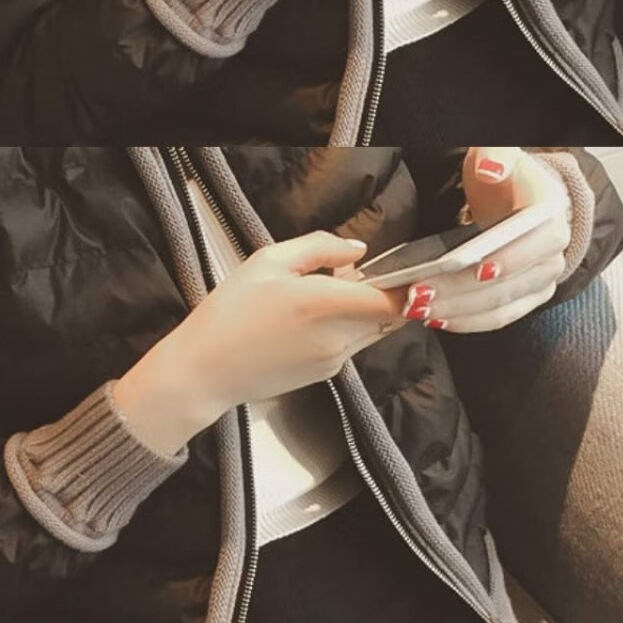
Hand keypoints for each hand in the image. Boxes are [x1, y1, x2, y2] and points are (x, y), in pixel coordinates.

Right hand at [161, 232, 403, 416]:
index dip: (412, 286)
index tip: (417, 271)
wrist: (205, 370)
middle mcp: (338, 336)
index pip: (393, 300)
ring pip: (372, 330)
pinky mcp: (327, 374)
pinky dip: (346, 328)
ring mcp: (335, 359)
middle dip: (383, 293)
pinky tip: (308, 320)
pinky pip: (352, 345)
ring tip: (321, 295)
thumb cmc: (230, 311)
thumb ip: (319, 248)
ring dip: (364, 310)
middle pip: (389, 316)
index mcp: (324, 303)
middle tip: (350, 274)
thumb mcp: (268, 260)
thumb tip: (358, 251)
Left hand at [397, 147, 571, 333]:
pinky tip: (437, 317)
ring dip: (460, 311)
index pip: (540, 239)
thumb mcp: (496, 153)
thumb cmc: (501, 174)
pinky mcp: (526, 298)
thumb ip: (495, 154)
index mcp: (550, 211)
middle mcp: (553, 250)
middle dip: (463, 291)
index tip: (478, 269)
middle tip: (421, 292)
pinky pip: (500, 317)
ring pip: (502, 304)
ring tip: (419, 307)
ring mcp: (541, 278)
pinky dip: (468, 321)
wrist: (512, 195)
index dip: (511, 257)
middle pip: (512, 280)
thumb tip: (491, 167)